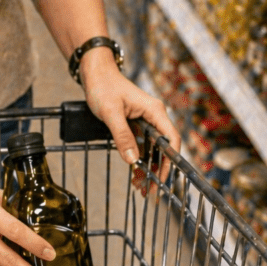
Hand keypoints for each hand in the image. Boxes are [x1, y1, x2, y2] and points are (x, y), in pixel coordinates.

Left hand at [78, 47, 180, 182]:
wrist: (95, 73)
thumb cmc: (103, 86)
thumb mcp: (111, 113)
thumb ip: (122, 136)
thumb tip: (133, 160)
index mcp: (154, 111)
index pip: (170, 140)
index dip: (169, 161)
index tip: (161, 179)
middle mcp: (154, 117)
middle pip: (163, 148)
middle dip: (157, 170)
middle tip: (149, 190)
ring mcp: (146, 121)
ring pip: (152, 149)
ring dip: (147, 167)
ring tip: (139, 186)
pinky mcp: (136, 125)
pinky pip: (142, 145)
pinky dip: (139, 159)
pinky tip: (134, 171)